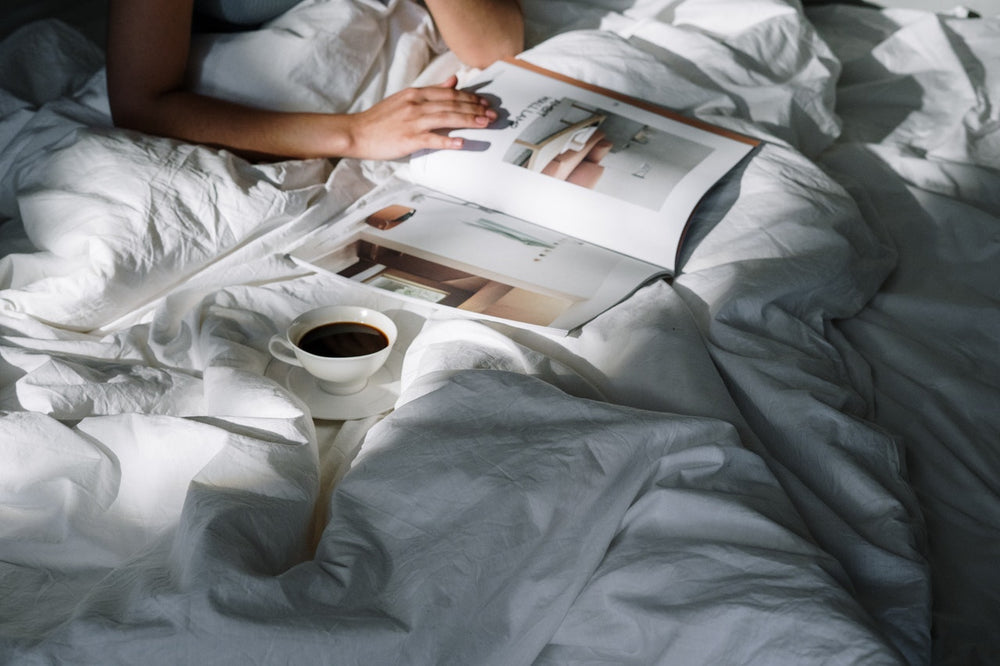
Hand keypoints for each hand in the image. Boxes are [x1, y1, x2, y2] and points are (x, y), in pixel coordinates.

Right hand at [343, 75, 496, 159]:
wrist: (357, 132)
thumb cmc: (381, 118)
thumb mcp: (406, 97)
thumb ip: (431, 90)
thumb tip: (453, 81)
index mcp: (417, 94)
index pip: (450, 93)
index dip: (470, 97)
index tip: (485, 102)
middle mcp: (417, 105)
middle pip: (452, 104)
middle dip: (476, 109)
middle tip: (493, 114)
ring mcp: (413, 122)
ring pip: (447, 119)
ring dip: (469, 120)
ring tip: (485, 123)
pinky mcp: (409, 139)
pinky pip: (433, 140)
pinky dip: (449, 141)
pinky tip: (463, 142)